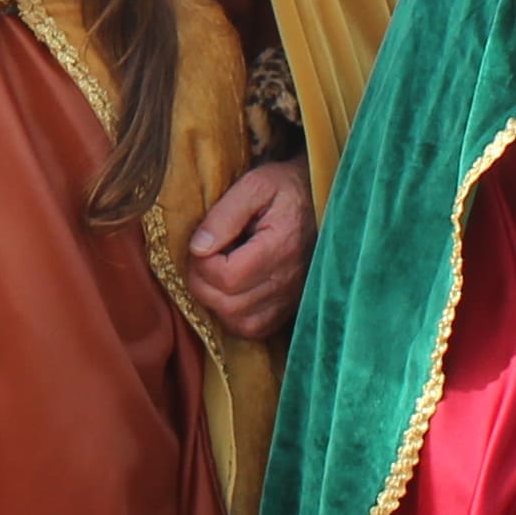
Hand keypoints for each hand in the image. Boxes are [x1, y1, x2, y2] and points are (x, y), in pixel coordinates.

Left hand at [188, 156, 315, 342]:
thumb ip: (224, 215)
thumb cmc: (285, 189)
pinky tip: (229, 292)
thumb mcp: (254, 185)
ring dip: (216, 303)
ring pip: (240, 323)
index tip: (200, 245)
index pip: (228, 276)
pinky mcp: (289, 307)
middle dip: (202, 284)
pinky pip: (255, 329)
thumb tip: (197, 247)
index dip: (202, 265)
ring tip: (213, 276)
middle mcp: (288, 280)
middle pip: (230, 305)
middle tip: (200, 260)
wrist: (318, 198)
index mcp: (280, 247)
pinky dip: (234, 317)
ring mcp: (291, 298)